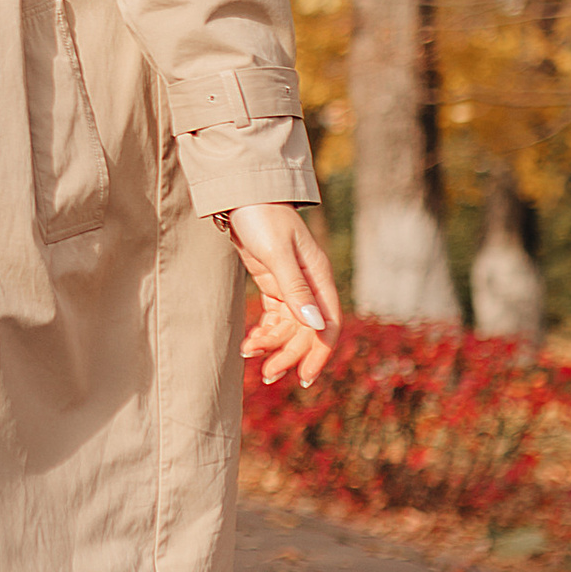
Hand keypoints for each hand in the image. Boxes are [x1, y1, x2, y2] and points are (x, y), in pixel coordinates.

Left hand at [227, 202, 340, 391]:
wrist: (242, 194)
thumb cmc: (262, 217)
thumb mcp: (277, 252)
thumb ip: (294, 288)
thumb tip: (313, 324)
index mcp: (319, 276)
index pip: (327, 324)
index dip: (318, 353)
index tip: (304, 377)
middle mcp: (310, 284)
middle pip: (307, 331)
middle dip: (289, 354)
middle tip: (266, 375)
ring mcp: (292, 285)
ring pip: (290, 327)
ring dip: (273, 345)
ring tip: (249, 354)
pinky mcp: (274, 284)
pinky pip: (275, 317)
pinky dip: (264, 332)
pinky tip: (250, 342)